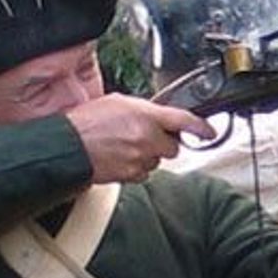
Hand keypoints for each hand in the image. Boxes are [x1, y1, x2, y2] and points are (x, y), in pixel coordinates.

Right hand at [64, 91, 210, 183]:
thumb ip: (143, 110)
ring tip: (124, 146)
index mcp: (146, 116)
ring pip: (157, 161)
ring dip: (147, 155)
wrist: (68, 146)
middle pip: (173, 147)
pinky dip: (136, 167)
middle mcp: (147, 138)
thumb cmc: (87, 122)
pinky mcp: (132, 175)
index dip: (201, 127)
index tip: (208, 132)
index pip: (184, 120)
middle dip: (163, 143)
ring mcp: (141, 159)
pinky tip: (120, 158)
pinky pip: (143, 173)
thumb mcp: (118, 102)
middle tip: (144, 137)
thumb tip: (154, 116)